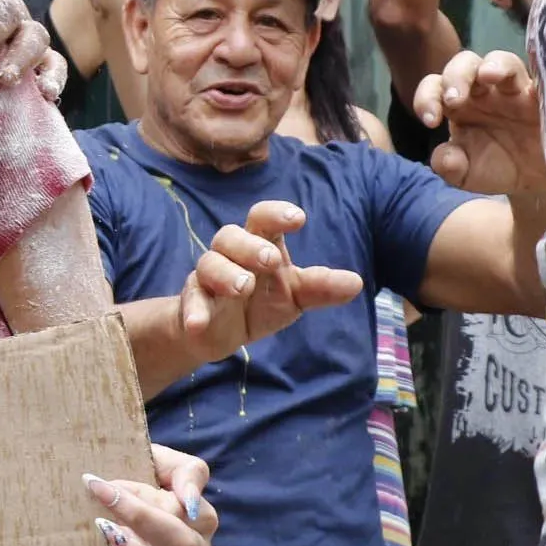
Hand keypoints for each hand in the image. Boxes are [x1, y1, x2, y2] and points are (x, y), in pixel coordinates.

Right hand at [172, 200, 366, 364]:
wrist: (218, 332)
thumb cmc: (260, 302)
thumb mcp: (295, 296)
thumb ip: (320, 287)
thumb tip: (356, 282)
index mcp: (259, 244)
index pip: (263, 219)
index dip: (276, 214)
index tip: (298, 218)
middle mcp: (230, 255)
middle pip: (230, 235)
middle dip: (249, 245)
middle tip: (271, 259)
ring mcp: (208, 277)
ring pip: (208, 263)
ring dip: (224, 273)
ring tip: (243, 287)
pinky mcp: (192, 302)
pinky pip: (190, 301)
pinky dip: (193, 311)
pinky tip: (198, 323)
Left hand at [414, 50, 545, 197]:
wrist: (533, 181)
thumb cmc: (496, 168)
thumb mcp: (466, 174)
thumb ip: (449, 167)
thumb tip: (444, 160)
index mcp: (458, 104)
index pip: (435, 86)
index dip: (427, 97)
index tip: (429, 121)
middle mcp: (484, 90)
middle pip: (466, 63)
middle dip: (456, 76)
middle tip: (454, 100)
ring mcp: (515, 90)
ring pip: (503, 61)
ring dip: (494, 66)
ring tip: (489, 76)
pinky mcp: (545, 98)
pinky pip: (545, 81)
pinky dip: (539, 81)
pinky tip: (534, 91)